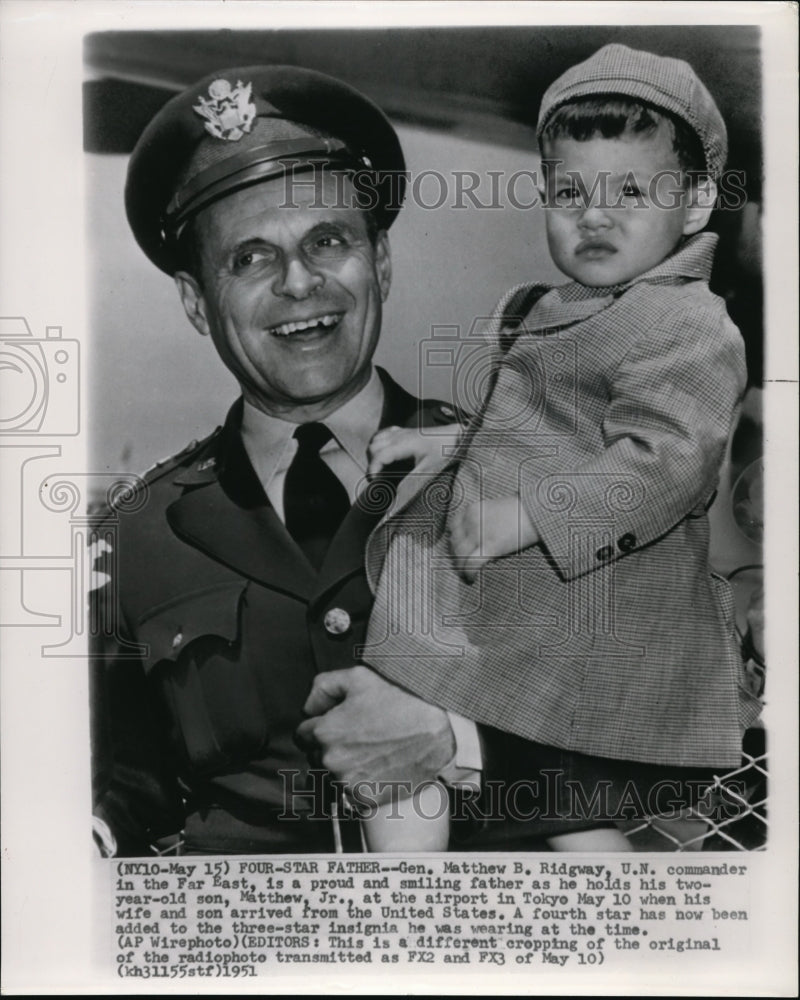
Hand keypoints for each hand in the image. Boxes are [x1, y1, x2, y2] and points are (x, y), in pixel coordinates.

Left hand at [295, 665, 454, 800]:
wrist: (437, 730)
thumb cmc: (400, 701)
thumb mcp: (358, 677)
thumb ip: (323, 687)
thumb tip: (309, 707)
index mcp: (325, 732)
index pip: (302, 735)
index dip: (318, 726)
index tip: (336, 725)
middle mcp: (332, 761)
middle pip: (317, 756)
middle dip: (330, 746)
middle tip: (358, 735)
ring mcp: (349, 783)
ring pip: (333, 776)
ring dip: (344, 766)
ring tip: (371, 750)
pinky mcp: (366, 799)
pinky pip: (351, 794)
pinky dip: (360, 783)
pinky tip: (378, 766)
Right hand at [368, 424, 463, 475]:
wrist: (456, 436)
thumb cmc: (444, 453)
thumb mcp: (428, 470)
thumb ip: (410, 482)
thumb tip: (396, 496)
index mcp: (404, 444)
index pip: (379, 455)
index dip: (372, 469)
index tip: (374, 482)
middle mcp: (400, 436)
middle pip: (373, 447)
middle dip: (372, 463)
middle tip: (379, 479)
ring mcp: (401, 432)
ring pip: (376, 439)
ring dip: (374, 454)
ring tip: (381, 468)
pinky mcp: (405, 431)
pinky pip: (384, 434)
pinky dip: (379, 444)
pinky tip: (385, 454)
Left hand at [449, 494, 538, 582]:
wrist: (536, 512)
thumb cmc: (520, 511)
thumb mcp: (494, 509)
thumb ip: (481, 519)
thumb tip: (475, 538)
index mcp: (472, 510)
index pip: (453, 527)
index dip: (453, 541)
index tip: (456, 549)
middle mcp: (472, 520)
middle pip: (455, 543)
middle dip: (456, 556)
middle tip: (460, 566)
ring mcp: (480, 533)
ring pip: (460, 555)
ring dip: (461, 567)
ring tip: (466, 574)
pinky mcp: (491, 546)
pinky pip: (472, 563)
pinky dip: (469, 573)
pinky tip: (471, 579)